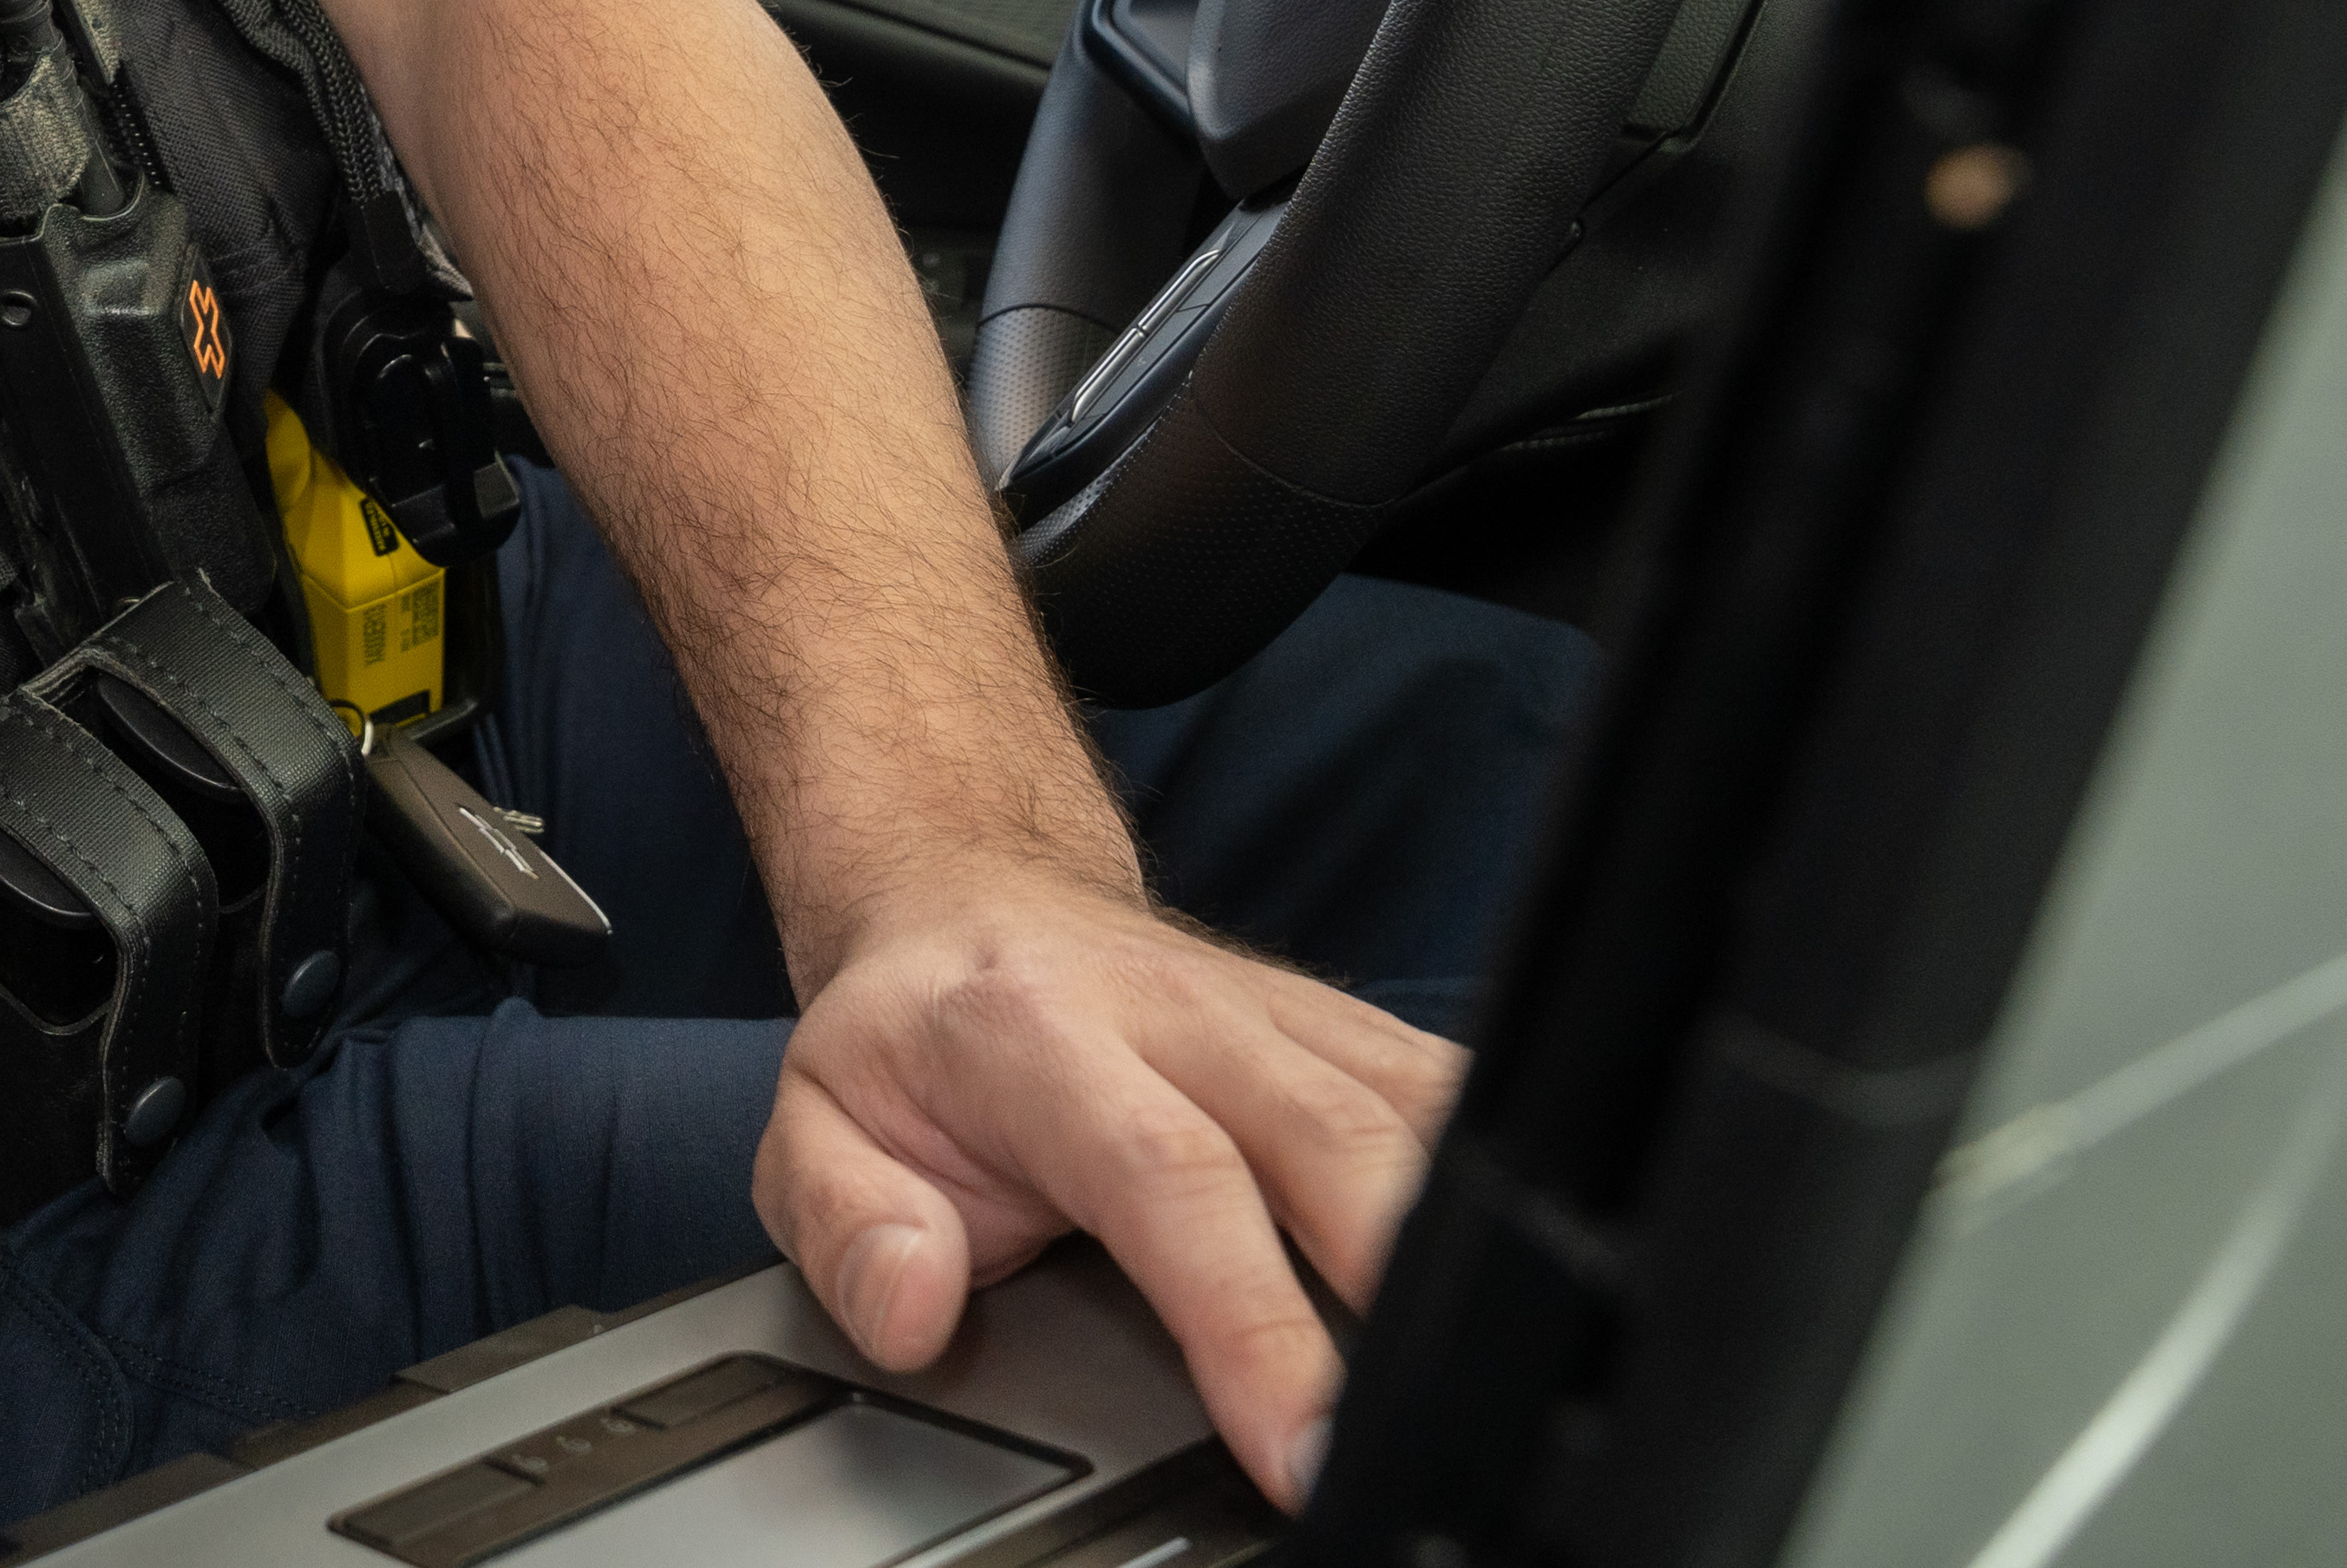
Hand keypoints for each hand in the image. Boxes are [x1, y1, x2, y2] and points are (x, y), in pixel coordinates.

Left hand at [754, 863, 1461, 1512]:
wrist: (971, 898)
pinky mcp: (1350, 1024)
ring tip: (1500, 1371)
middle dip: (1398, 1296)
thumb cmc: (912, 1037)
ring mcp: (1283, 1009)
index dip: (1250, 1322)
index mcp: (1044, 1035)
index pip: (1171, 1179)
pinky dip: (1502, 1172)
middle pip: (1334, 1142)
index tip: (1300, 1448)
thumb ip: (844, 1226)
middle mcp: (1182, 1012)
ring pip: (1416, 1111)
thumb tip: (912, 1307)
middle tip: (1420, 1439)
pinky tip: (1533, 1262)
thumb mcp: (813, 1125)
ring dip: (1471, 1235)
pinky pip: (1450, 1088)